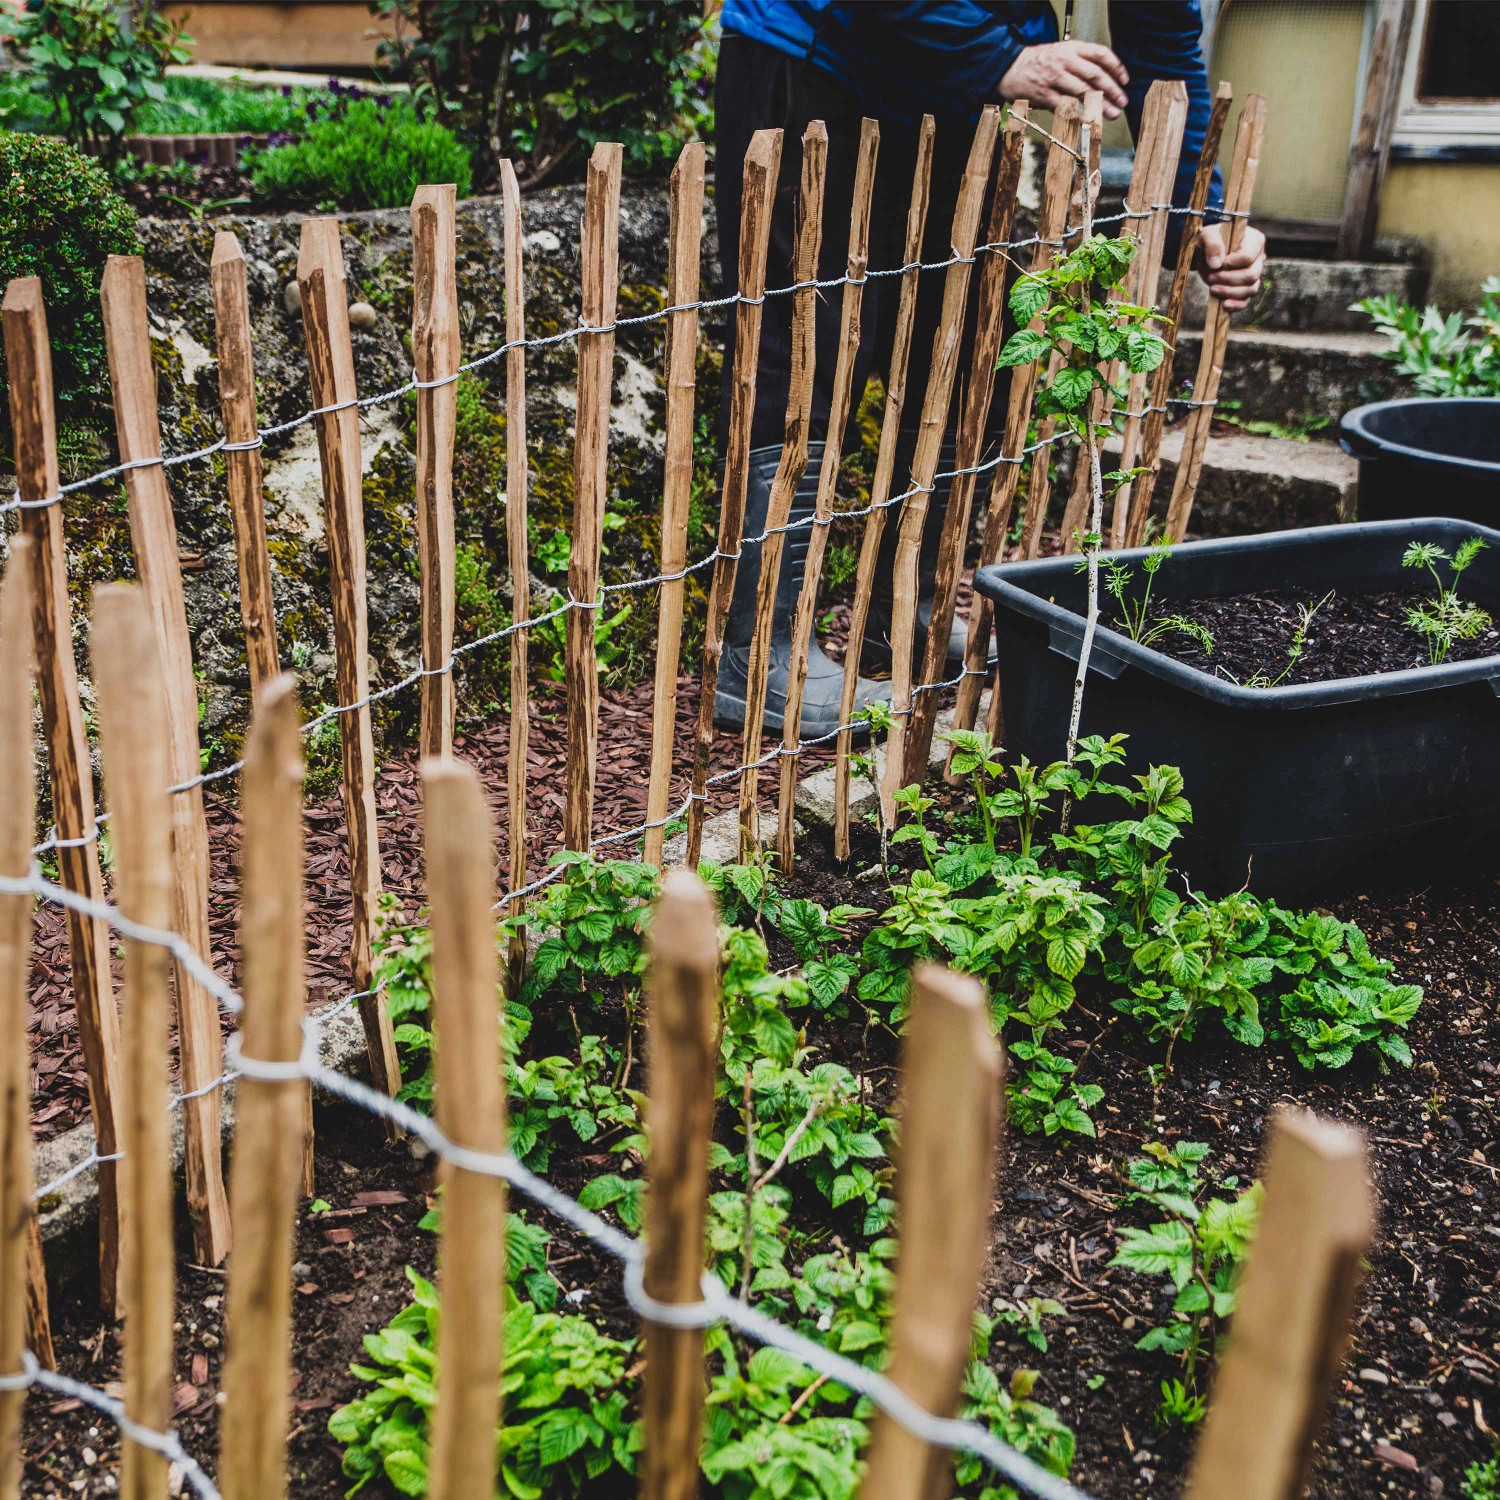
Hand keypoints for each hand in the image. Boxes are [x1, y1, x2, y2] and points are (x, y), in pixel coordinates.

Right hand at [998, 41, 1129, 117]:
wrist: (1008, 67)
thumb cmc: (1037, 62)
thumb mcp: (1060, 52)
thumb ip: (1079, 62)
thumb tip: (1101, 79)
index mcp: (1071, 48)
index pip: (1101, 54)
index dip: (1116, 67)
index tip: (1125, 80)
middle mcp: (1065, 61)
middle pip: (1096, 75)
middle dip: (1113, 90)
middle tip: (1123, 102)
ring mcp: (1054, 78)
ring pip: (1084, 92)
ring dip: (1102, 105)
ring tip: (1113, 114)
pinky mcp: (1044, 95)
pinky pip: (1067, 106)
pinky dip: (1081, 114)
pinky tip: (1091, 120)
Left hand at [1195, 221, 1266, 311]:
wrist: (1207, 252)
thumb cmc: (1210, 240)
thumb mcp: (1207, 235)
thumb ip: (1212, 244)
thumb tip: (1216, 264)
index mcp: (1255, 240)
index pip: (1247, 257)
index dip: (1230, 264)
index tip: (1215, 265)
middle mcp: (1259, 258)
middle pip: (1251, 275)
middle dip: (1229, 280)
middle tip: (1211, 278)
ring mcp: (1254, 274)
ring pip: (1251, 289)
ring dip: (1230, 292)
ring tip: (1212, 288)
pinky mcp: (1246, 288)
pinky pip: (1246, 301)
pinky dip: (1236, 305)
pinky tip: (1223, 304)